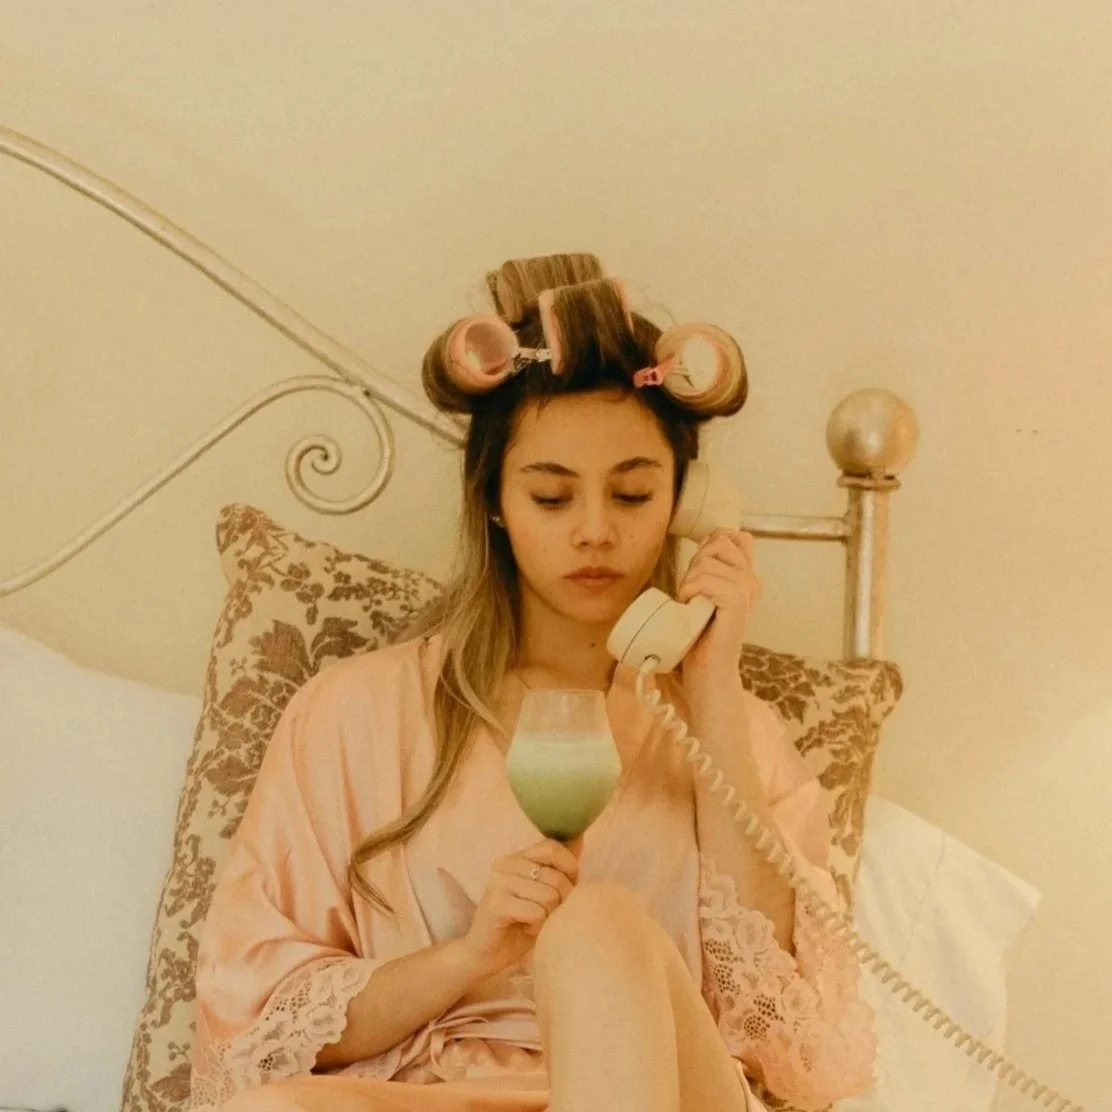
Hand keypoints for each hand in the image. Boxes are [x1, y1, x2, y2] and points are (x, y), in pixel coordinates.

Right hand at [460, 837, 581, 979]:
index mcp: (517, 857)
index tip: (566, 889)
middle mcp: (505, 863)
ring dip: (548, 917)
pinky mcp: (496, 904)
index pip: (552, 847)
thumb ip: (559, 868)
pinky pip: (536, 912)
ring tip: (534, 922)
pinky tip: (525, 929)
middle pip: (555, 876)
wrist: (486, 955)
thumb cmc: (522, 923)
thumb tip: (580, 837)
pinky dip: (537, 927)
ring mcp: (498, 882)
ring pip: (549, 896)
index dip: (569, 868)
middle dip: (561, 901)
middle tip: (546, 915)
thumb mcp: (544, 892)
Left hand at [676, 528, 760, 691]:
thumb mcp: (706, 589)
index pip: (736, 536)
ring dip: (689, 583)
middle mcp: (752, 580)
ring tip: (692, 604)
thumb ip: (712, 565)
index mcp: (748, 576)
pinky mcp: (738, 602)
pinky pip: (705, 580)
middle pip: (718, 543)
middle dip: (695, 564)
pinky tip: (691, 608)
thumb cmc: (701, 633)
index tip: (700, 570)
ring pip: (706, 563)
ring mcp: (748, 590)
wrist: (708, 670)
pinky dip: (690, 592)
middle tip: (693, 593)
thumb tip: (710, 536)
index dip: (712, 544)